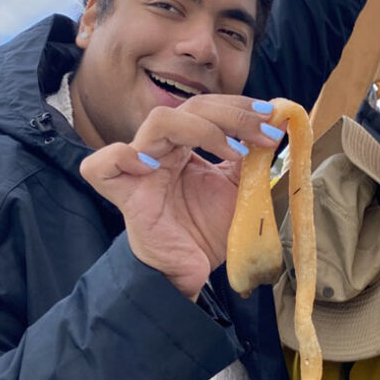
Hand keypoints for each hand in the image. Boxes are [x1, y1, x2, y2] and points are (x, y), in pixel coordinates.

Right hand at [79, 96, 283, 299]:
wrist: (188, 272)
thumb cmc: (207, 231)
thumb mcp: (238, 189)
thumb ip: (251, 159)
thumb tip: (276, 125)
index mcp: (184, 145)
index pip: (207, 107)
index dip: (239, 108)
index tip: (273, 118)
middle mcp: (161, 150)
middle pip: (188, 108)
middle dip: (232, 114)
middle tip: (265, 132)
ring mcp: (139, 169)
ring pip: (158, 122)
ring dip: (203, 128)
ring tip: (235, 150)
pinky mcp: (123, 196)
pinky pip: (103, 165)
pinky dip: (125, 157)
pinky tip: (155, 166)